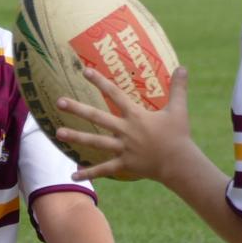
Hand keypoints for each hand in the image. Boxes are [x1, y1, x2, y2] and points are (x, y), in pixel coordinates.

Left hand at [56, 66, 196, 182]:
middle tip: (59, 101)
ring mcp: (123, 148)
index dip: (100, 82)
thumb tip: (183, 67)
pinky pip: (103, 169)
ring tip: (58, 132)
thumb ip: (178, 88)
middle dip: (77, 109)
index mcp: (136, 116)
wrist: (179, 163)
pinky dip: (88, 173)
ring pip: (95, 142)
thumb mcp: (179, 109)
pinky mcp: (124, 165)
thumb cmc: (179, 135)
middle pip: (97, 117)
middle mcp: (126, 130)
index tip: (85, 71)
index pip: (115, 94)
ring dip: (76, 137)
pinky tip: (72, 176)